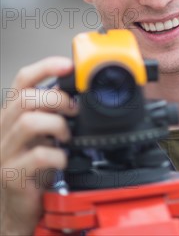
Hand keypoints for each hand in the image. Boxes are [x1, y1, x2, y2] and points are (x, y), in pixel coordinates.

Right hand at [0, 57, 77, 235]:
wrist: (16, 209)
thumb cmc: (32, 168)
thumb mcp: (41, 134)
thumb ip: (51, 112)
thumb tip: (76, 92)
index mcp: (12, 114)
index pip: (22, 79)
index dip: (46, 67)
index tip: (69, 65)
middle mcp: (3, 129)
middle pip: (25, 98)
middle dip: (57, 99)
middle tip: (74, 110)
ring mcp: (4, 152)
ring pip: (29, 123)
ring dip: (57, 126)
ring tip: (67, 136)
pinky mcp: (11, 174)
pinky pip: (37, 156)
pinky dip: (57, 155)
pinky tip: (63, 160)